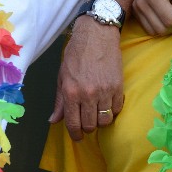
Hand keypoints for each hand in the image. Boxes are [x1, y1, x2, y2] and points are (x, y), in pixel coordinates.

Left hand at [50, 19, 124, 140]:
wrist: (97, 35)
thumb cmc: (76, 54)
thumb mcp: (62, 76)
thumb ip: (60, 101)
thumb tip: (53, 120)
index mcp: (71, 92)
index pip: (73, 123)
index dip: (75, 134)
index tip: (77, 136)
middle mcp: (88, 94)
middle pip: (90, 126)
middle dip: (87, 128)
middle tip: (87, 123)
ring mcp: (105, 91)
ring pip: (105, 120)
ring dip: (101, 121)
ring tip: (98, 115)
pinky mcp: (118, 87)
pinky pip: (117, 109)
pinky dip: (112, 111)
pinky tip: (108, 105)